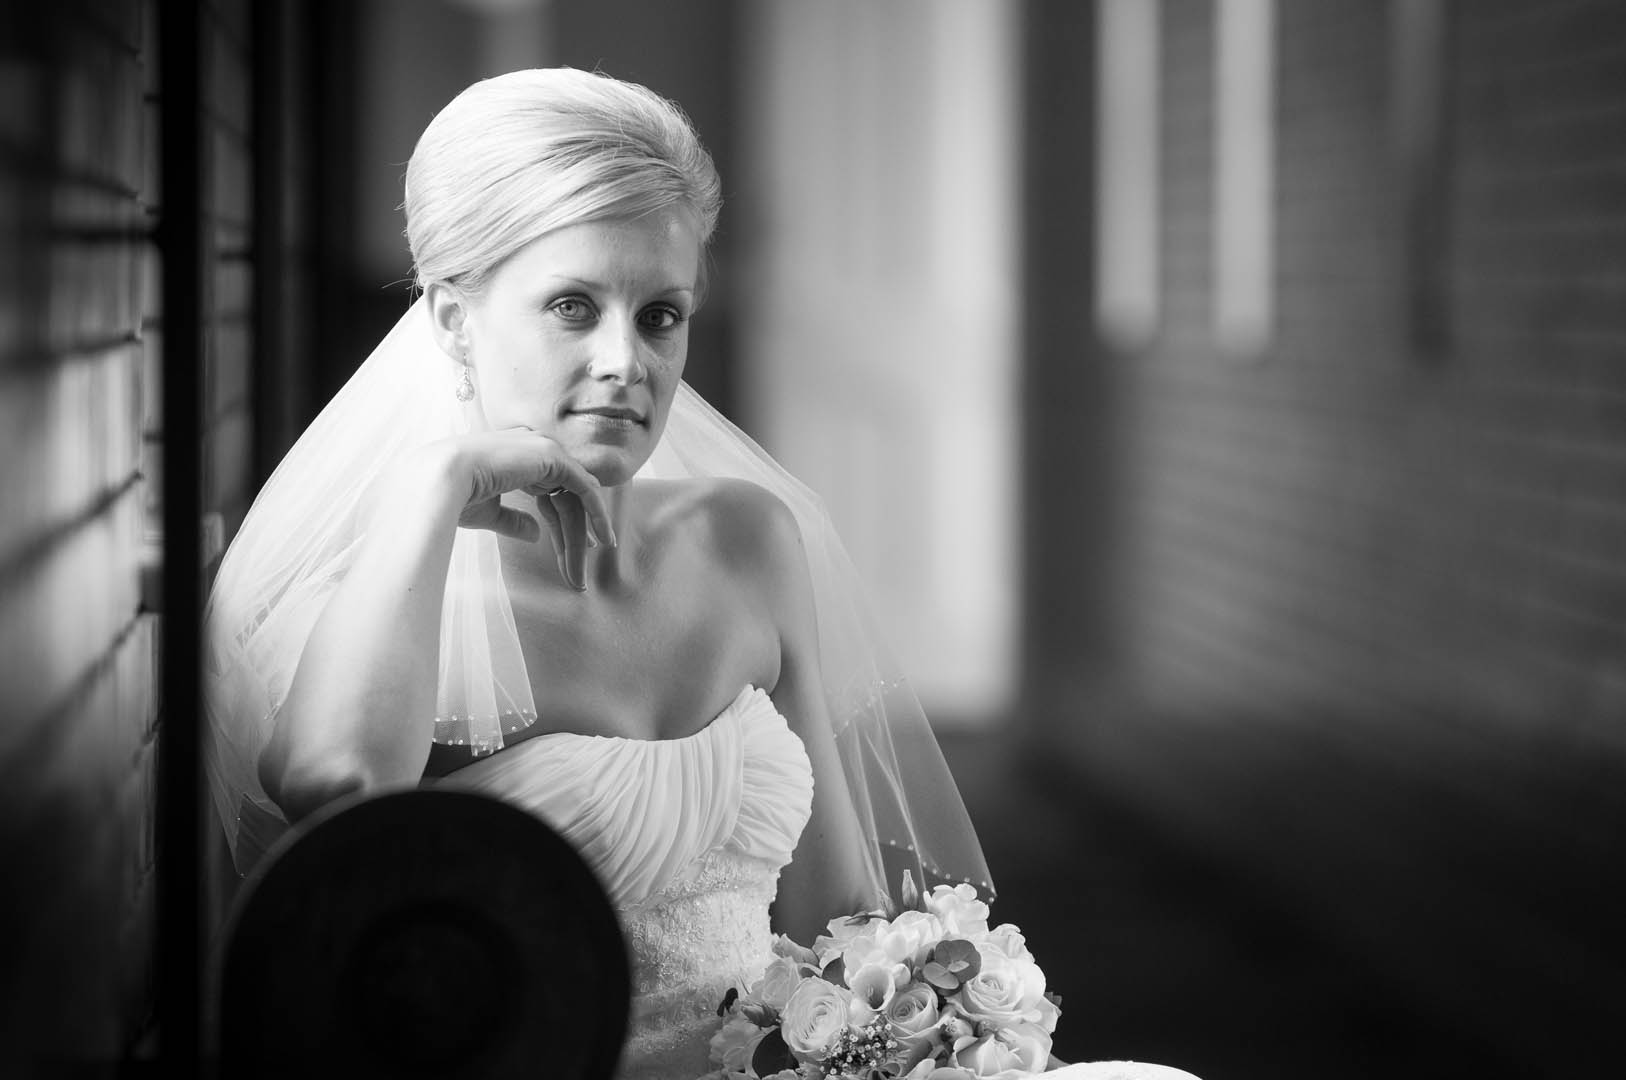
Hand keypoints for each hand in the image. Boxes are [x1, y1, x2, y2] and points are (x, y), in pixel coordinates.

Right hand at [423, 429, 617, 589]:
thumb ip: (514, 520)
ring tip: (590, 566)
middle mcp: (533, 446)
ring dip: (586, 531)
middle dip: (575, 532)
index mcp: (515, 455)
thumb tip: (535, 534)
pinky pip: (586, 488)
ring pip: (575, 496)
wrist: (439, 480)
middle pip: (564, 496)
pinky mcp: (554, 457)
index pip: (548, 489)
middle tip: (585, 563)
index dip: (560, 521)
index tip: (571, 549)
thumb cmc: (453, 496)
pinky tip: (603, 539)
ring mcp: (544, 448)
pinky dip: (597, 514)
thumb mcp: (488, 512)